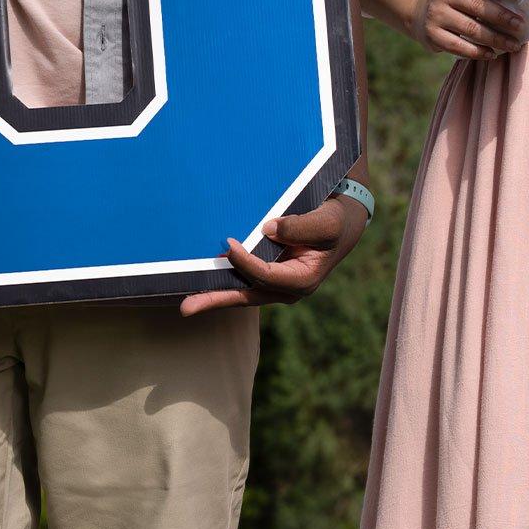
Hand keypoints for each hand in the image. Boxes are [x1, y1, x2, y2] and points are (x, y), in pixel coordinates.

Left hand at [183, 194, 370, 314]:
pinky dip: (224, 282)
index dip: (246, 263)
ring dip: (214, 296)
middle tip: (187, 308)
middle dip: (217, 300)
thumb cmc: (335, 221)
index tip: (229, 244)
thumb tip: (268, 229)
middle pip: (247, 296)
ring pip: (242, 293)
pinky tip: (202, 282)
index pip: (267, 276)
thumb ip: (300, 226)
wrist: (342, 223)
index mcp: (302, 280)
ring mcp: (277, 286)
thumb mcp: (326, 222)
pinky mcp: (269, 276)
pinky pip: (243, 282)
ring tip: (188, 304)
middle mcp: (287, 289)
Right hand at [410, 0, 523, 60]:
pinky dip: (478, 52)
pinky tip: (492, 54)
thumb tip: (517, 2)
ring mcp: (437, 14)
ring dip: (496, 39)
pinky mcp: (433, 34)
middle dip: (502, 17)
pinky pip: (459, 46)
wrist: (421, 11)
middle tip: (521, 26)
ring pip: (471, 29)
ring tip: (514, 45)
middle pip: (477, 6)